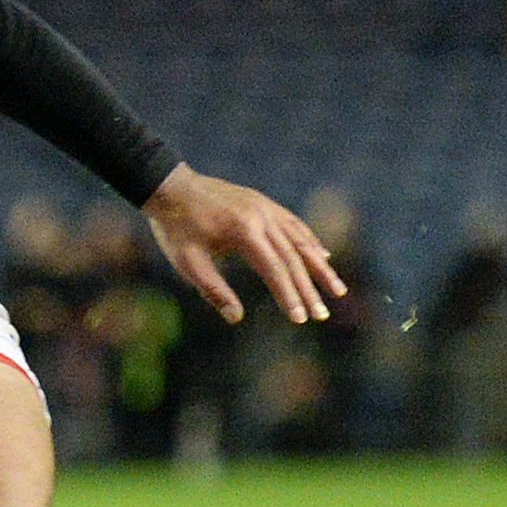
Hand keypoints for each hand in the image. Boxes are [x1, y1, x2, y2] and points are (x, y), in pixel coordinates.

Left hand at [140, 163, 344, 324]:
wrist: (169, 187)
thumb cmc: (174, 229)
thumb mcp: (188, 263)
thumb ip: (213, 290)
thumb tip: (236, 318)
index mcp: (243, 231)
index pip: (274, 270)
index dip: (289, 296)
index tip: (300, 319)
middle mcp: (262, 217)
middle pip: (293, 258)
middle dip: (309, 289)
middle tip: (322, 315)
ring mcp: (265, 207)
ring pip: (300, 240)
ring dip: (320, 267)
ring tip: (337, 290)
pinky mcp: (264, 203)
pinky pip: (293, 225)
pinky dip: (310, 242)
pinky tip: (322, 257)